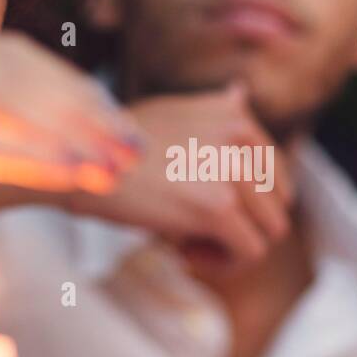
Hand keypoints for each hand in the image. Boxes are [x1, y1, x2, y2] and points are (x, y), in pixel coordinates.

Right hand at [0, 0, 140, 356]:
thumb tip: (24, 102)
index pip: (7, 55)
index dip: (71, 89)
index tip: (118, 126)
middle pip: (12, 72)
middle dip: (82, 111)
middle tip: (133, 147)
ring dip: (69, 135)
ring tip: (116, 166)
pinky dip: (29, 154)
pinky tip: (73, 176)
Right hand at [72, 83, 294, 267]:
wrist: (79, 165)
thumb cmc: (115, 146)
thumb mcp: (170, 112)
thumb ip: (212, 112)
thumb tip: (242, 92)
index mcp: (233, 113)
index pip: (276, 172)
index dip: (248, 202)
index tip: (209, 211)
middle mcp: (240, 135)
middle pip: (277, 203)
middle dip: (242, 225)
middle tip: (195, 233)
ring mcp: (232, 171)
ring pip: (270, 230)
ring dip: (232, 246)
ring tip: (188, 244)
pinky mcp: (218, 207)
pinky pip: (251, 252)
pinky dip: (224, 264)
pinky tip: (185, 253)